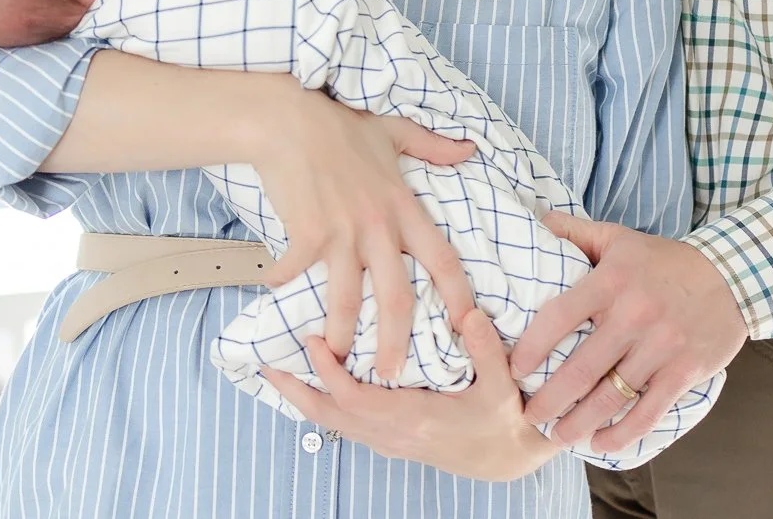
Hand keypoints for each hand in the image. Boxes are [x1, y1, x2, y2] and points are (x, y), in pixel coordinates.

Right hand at [253, 80, 477, 380]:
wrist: (289, 118)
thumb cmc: (340, 125)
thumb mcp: (393, 130)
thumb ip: (432, 146)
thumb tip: (469, 149)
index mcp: (403, 207)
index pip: (442, 260)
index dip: (457, 296)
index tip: (466, 327)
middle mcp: (378, 226)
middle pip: (395, 298)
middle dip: (394, 343)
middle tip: (390, 375)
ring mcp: (342, 232)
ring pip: (346, 298)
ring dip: (339, 333)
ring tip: (334, 356)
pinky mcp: (307, 233)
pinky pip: (296, 271)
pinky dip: (283, 282)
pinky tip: (274, 288)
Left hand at [260, 310, 563, 481]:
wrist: (505, 458)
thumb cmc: (501, 421)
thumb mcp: (501, 387)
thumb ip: (485, 350)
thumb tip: (470, 314)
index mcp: (413, 418)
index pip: (354, 397)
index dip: (328, 371)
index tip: (312, 341)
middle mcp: (393, 434)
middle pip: (328, 415)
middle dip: (294, 390)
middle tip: (266, 364)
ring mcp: (388, 441)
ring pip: (332, 423)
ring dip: (303, 398)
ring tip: (280, 372)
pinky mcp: (390, 441)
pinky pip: (344, 425)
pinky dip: (323, 404)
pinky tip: (315, 386)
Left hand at [511, 210, 745, 452]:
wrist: (733, 275)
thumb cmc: (665, 260)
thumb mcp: (619, 238)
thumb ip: (575, 232)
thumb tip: (535, 220)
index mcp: (611, 281)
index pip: (558, 317)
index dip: (531, 348)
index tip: (514, 369)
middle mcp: (634, 315)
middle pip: (581, 369)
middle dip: (549, 400)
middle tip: (528, 416)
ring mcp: (661, 347)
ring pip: (611, 397)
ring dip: (579, 423)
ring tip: (558, 437)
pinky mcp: (685, 371)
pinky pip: (648, 411)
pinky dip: (622, 433)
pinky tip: (600, 444)